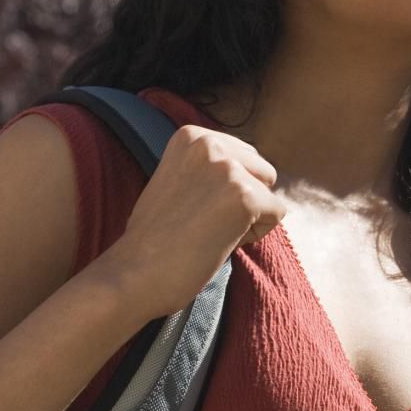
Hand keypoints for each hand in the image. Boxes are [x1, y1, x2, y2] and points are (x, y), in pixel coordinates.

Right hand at [93, 126, 286, 322]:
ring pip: (268, 192)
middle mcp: (210, 143)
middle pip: (261, 170)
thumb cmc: (154, 237)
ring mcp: (228, 168)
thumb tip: (251, 172)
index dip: (224, 190)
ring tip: (209, 231)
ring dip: (248, 217)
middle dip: (242, 199)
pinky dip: (255, 235)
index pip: (241, 156)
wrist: (133, 274)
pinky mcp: (245, 196)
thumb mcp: (176, 179)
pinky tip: (220, 242)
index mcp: (191, 136)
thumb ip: (208, 168)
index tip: (191, 208)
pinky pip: (276, 213)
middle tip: (201, 223)